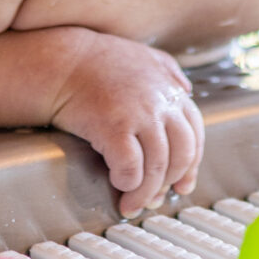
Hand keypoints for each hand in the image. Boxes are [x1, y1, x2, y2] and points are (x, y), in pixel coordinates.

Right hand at [52, 36, 203, 217]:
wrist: (63, 62)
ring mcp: (140, 115)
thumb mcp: (144, 55)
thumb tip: (187, 90)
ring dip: (145, 193)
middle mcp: (161, 103)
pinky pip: (131, 168)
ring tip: (131, 204)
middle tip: (155, 198)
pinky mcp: (114, 128)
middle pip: (181, 156)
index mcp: (170, 90)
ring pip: (157, 168)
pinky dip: (127, 183)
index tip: (182, 185)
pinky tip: (117, 183)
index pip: (195, 136)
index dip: (191, 166)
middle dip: (169, 183)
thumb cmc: (97, 60)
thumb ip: (169, 70)